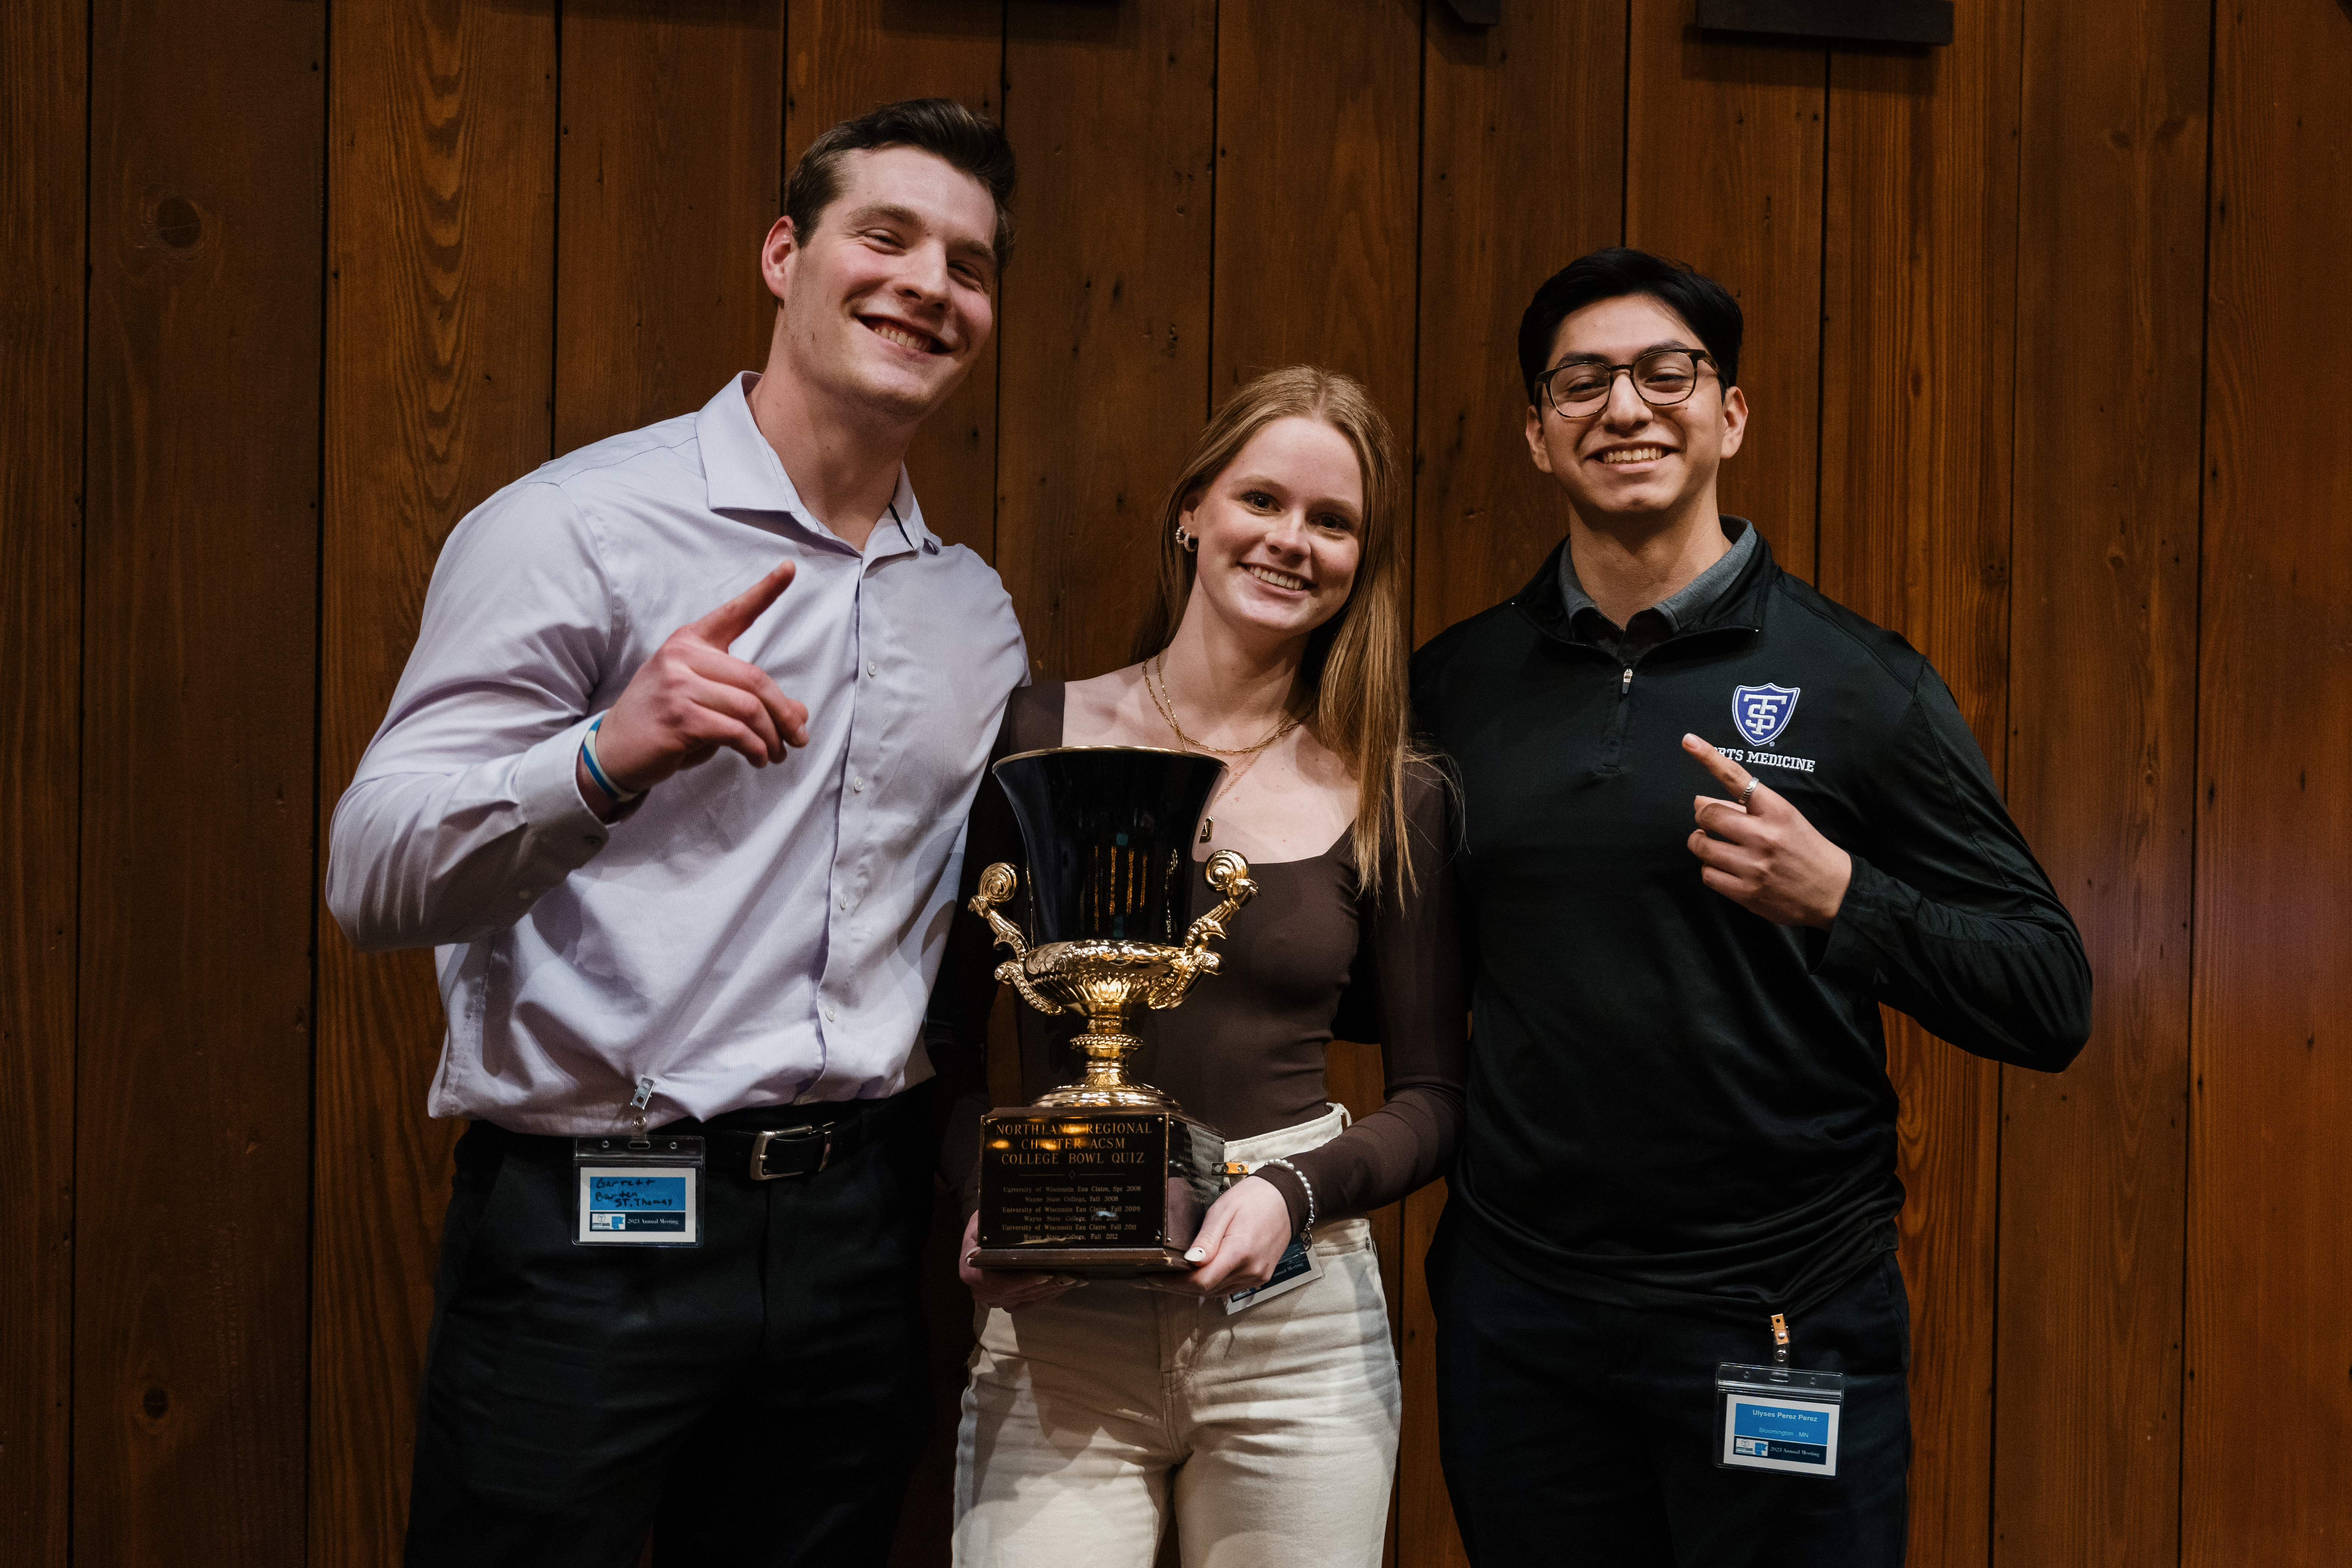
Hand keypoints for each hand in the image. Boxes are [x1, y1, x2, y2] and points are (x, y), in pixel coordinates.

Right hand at [579, 559, 811, 811]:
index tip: (790, 568)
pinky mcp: (679, 717)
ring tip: (776, 755)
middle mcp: (682, 656)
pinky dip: (755, 748)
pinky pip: (735, 731)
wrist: (614, 750)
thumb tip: (800, 714)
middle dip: (784, 713)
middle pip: (755, 678)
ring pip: (749, 708)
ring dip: (772, 737)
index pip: (733, 614)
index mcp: (688, 641)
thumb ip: (748, 699)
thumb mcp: (707, 703)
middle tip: (798, 738)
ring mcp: (677, 685)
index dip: (765, 591)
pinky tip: (757, 758)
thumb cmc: (664, 722)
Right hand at [957, 1210, 1080, 1311]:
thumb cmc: (983, 1226)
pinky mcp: (1008, 1301)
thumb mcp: (982, 1220)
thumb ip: (991, 1227)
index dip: (1023, 1282)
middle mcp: (981, 1291)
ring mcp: (995, 1299)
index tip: (1045, 1274)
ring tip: (1072, 1278)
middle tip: (1070, 1275)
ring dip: (1050, 1290)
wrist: (981, 1236)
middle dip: (1044, 1285)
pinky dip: (1047, 1295)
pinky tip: (1064, 1285)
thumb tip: (1007, 1226)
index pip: (999, 1284)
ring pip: (1027, 1299)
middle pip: (1017, 1294)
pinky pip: (1030, 1303)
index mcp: (971, 1272)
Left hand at [1140, 1175, 1294, 1296]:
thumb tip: (1189, 1261)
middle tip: (1150, 1278)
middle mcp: (1250, 1271)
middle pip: (1205, 1290)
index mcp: (1240, 1252)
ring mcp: (1257, 1277)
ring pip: (1216, 1292)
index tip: (1150, 1276)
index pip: (1200, 1281)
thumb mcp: (1224, 1210)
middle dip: (1175, 1287)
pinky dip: (1210, 1285)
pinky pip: (1228, 1288)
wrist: (1286, 1199)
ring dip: (1191, 1288)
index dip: (1172, 1283)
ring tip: (1167, 1277)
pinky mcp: (1259, 1277)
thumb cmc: (1253, 1199)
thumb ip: (1207, 1239)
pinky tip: (1195, 1276)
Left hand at [1681, 733, 1852, 929]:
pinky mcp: (1747, 893)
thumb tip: (1699, 801)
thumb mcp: (1784, 818)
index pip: (1737, 778)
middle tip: (1711, 824)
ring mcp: (1754, 866)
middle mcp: (1764, 836)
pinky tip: (1726, 869)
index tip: (1689, 741)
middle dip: (1703, 818)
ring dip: (1701, 844)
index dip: (1709, 758)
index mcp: (1776, 811)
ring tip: (1714, 845)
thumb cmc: (1804, 848)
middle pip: (1707, 816)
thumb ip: (1743, 808)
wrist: (1833, 892)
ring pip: (1701, 847)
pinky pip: (1707, 875)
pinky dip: (1711, 870)